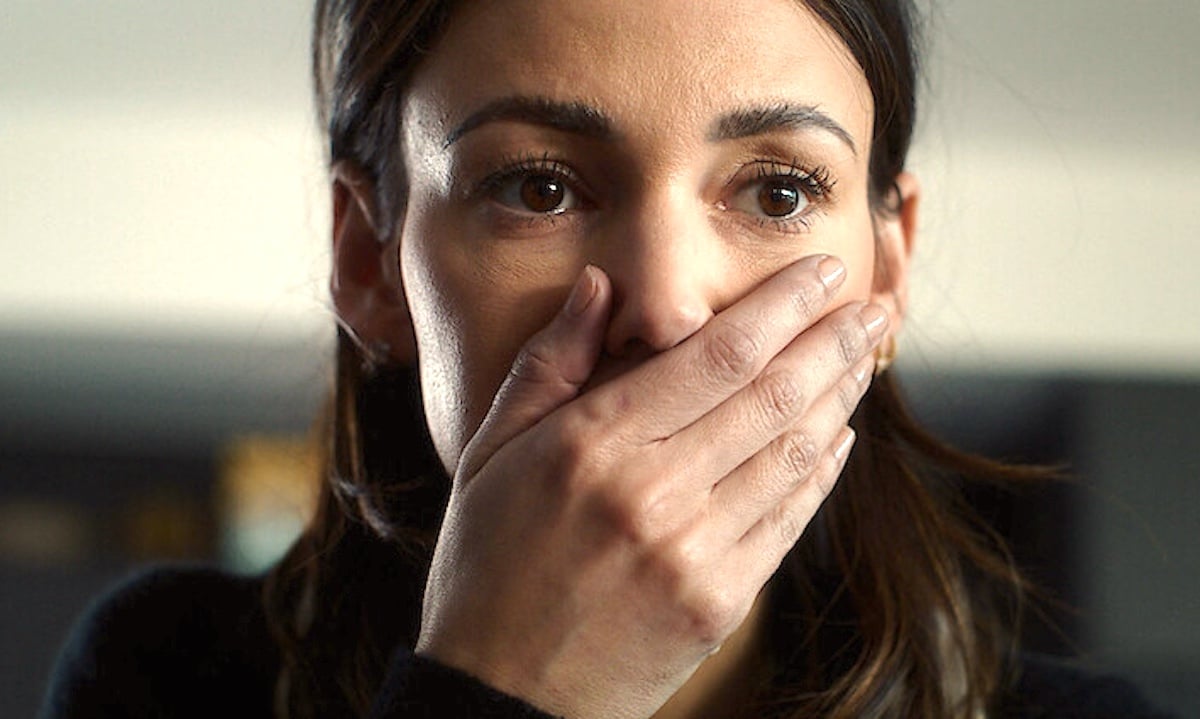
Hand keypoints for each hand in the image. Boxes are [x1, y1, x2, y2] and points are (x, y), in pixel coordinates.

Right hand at [416, 255, 885, 718]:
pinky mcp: (720, 603)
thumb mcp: (489, 454)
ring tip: (864, 359)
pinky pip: (788, 520)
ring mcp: (695, 553)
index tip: (819, 273)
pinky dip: (821, 471)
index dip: (781, 307)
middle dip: (834, 341)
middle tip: (874, 306)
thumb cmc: (486, 565)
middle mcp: (653, 493)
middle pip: (771, 395)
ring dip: (839, 398)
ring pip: (791, 453)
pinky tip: (837, 437)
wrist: (501, 694)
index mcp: (592, 446)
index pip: (715, 354)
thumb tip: (600, 285)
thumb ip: (549, 363)